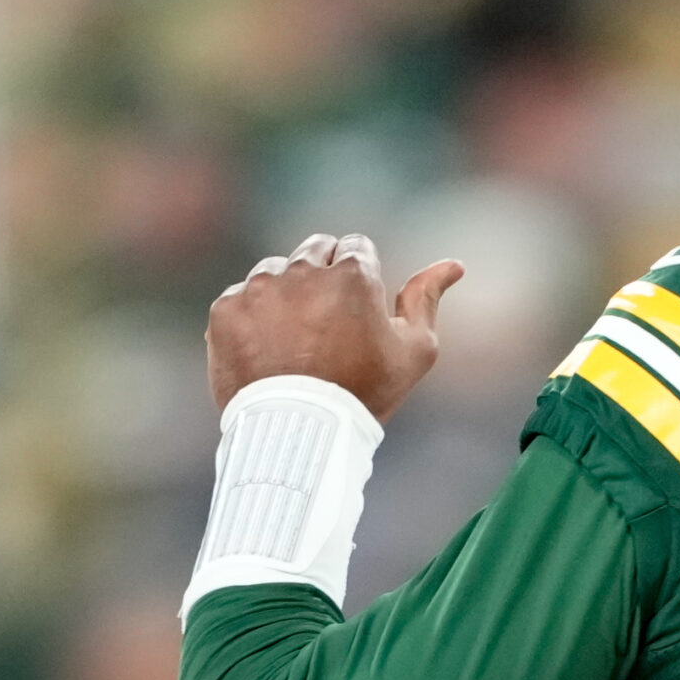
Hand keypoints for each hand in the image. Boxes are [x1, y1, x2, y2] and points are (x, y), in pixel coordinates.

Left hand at [206, 233, 463, 419]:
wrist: (300, 432)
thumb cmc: (365, 392)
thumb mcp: (414, 352)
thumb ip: (426, 299)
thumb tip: (453, 264)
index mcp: (353, 274)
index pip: (357, 246)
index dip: (362, 277)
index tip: (359, 309)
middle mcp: (302, 270)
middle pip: (316, 249)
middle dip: (324, 275)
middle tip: (328, 323)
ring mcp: (259, 288)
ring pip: (275, 271)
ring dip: (286, 292)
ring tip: (295, 340)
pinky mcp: (226, 309)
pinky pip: (240, 297)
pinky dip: (252, 317)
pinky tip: (267, 351)